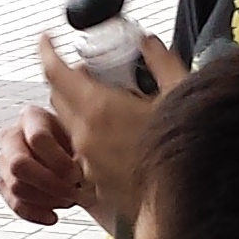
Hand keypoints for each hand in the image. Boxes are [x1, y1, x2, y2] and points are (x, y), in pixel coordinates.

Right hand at [0, 106, 86, 227]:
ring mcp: (4, 161)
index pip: (38, 139)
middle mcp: (12, 136)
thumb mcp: (83, 139)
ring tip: (69, 200)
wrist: (70, 157)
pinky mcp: (4, 183)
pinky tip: (53, 216)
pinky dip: (35, 214)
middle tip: (74, 192)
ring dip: (47, 200)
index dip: (59, 161)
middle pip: (19, 165)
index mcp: (32, 117)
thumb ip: (81, 149)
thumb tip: (83, 167)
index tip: (77, 175)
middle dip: (50, 184)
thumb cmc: (77, 144)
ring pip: (16, 187)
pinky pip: (14, 204)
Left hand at [36, 32, 185, 225]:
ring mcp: (89, 163)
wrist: (191, 197)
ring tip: (114, 107)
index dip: (47, 50)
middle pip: (59, 98)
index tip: (47, 40)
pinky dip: (94, 139)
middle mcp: (86, 137)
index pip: (55, 72)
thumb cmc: (186, 152)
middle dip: (70, 80)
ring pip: (71, 127)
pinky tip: (121, 138)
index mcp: (99, 109)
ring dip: (82, 111)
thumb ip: (160, 61)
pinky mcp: (98, 182)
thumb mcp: (179, 93)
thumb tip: (150, 44)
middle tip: (93, 72)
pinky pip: (84, 152)